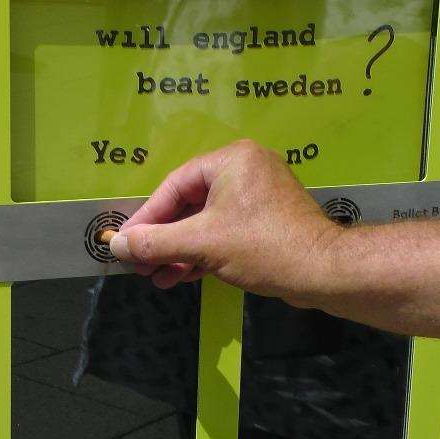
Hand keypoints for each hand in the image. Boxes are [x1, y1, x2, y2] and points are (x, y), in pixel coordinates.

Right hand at [110, 139, 340, 305]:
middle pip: (189, 204)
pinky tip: (182, 276)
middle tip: (139, 264)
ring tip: (157, 277)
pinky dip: (203, 253)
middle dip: (163, 239)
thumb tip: (116, 244)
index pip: (175, 185)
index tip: (125, 242)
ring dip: (180, 251)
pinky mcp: (267, 222)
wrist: (323, 273)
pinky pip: (225, 232)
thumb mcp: (201, 244)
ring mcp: (259, 197)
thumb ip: (155, 242)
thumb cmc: (263, 247)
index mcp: (231, 160)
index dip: (147, 217)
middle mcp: (246, 170)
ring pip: (206, 222)